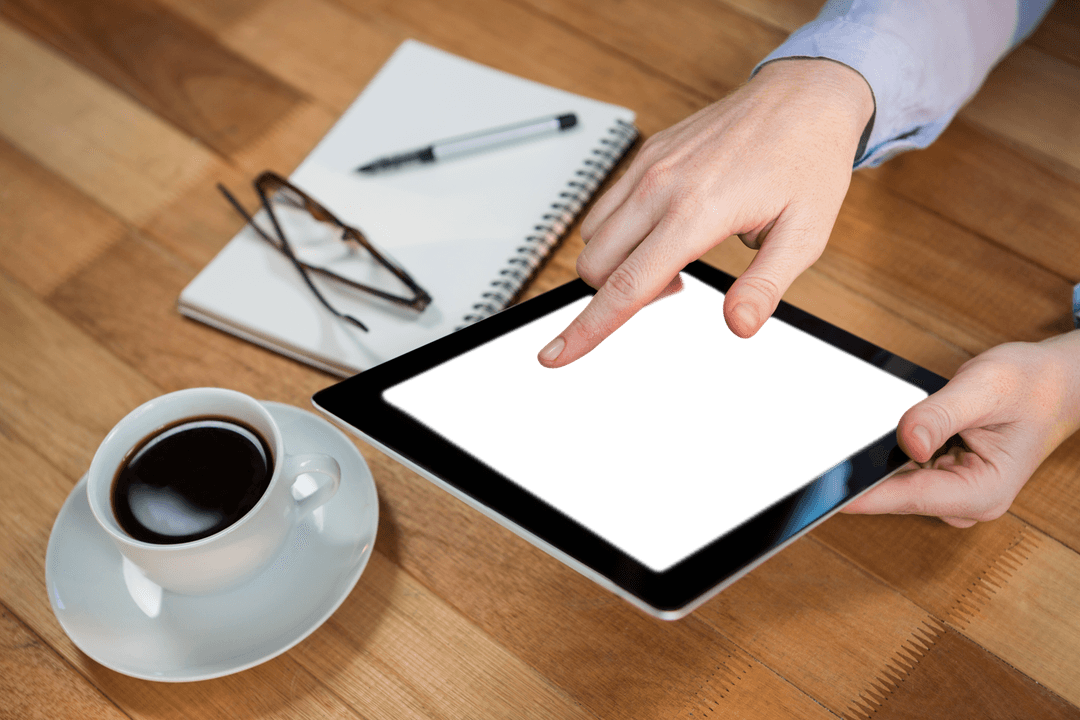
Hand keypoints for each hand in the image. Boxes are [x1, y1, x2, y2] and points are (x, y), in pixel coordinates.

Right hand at [537, 58, 873, 367]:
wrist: (804, 97)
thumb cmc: (808, 163)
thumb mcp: (804, 235)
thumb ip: (765, 287)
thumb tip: (738, 326)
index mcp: (696, 212)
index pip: (626, 286)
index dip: (586, 330)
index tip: (555, 356)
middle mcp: (660, 187)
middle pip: (594, 266)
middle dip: (617, 294)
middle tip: (677, 285)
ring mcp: (648, 167)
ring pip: (591, 237)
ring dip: (616, 263)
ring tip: (674, 255)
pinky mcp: (647, 154)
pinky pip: (605, 206)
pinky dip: (620, 233)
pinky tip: (666, 227)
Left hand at [843, 331, 1079, 526]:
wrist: (1053, 384)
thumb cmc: (1030, 386)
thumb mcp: (984, 389)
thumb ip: (940, 415)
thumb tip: (907, 440)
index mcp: (981, 492)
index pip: (907, 497)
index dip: (863, 493)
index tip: (825, 492)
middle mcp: (965, 501)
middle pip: (895, 491)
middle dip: (873, 463)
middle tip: (858, 432)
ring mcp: (951, 492)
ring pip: (895, 478)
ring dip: (887, 452)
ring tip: (912, 419)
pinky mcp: (941, 479)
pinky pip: (903, 468)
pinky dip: (897, 448)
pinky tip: (910, 427)